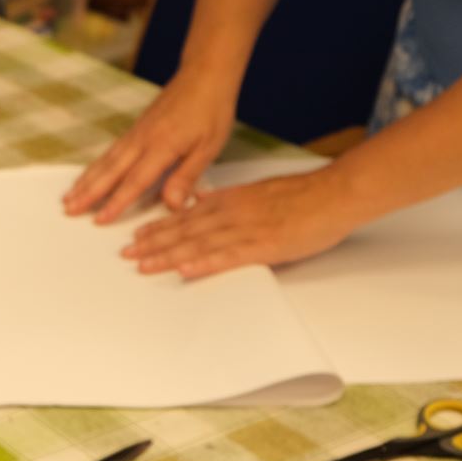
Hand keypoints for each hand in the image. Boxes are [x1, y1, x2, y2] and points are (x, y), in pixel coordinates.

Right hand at [64, 69, 240, 222]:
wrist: (204, 73)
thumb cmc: (211, 108)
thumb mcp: (209, 146)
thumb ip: (187, 176)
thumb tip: (172, 205)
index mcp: (162, 146)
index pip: (135, 180)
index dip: (116, 202)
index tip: (99, 219)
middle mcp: (142, 140)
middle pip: (110, 171)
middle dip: (88, 193)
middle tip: (69, 210)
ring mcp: (136, 133)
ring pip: (105, 161)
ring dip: (86, 181)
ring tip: (68, 197)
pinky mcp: (136, 129)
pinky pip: (110, 152)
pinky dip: (95, 166)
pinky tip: (89, 175)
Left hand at [122, 165, 362, 277]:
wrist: (335, 194)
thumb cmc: (302, 196)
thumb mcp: (257, 191)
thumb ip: (228, 197)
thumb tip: (205, 198)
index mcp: (230, 200)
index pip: (186, 216)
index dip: (159, 227)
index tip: (137, 236)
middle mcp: (231, 214)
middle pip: (184, 230)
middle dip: (153, 243)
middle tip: (126, 254)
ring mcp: (245, 230)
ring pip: (198, 243)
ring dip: (168, 254)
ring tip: (142, 265)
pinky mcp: (263, 245)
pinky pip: (227, 256)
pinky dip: (204, 262)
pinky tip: (184, 270)